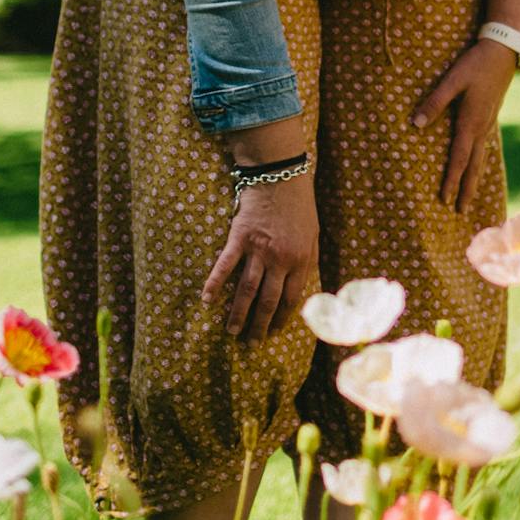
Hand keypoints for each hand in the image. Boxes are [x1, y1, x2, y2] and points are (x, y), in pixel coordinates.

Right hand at [202, 173, 318, 340]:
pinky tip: (206, 301)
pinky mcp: (240, 238)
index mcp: (301, 260)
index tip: (274, 332)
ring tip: (230, 331)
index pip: (291, 298)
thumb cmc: (300, 206)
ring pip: (247, 290)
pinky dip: (215, 284)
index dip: (282, 318)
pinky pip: (225, 266)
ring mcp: (259, 250)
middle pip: (268, 300)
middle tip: (250, 343)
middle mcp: (281, 259)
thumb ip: (307, 260)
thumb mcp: (313, 234)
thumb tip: (302, 286)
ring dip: (238, 313)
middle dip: (259, 325)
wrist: (281, 177)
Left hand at [414, 38, 518, 210]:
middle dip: (466, 189)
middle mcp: (481, 128)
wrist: (503, 52)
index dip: (451, 180)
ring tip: (470, 196)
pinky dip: (480, 163)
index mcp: (470, 122)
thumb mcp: (452, 80)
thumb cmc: (475, 64)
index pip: (458, 159)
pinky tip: (478, 165)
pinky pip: (485, 148)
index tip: (445, 200)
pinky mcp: (491, 117)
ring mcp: (489, 124)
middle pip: (473, 166)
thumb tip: (415, 125)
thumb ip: (434, 102)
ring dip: (475, 179)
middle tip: (461, 212)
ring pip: (481, 159)